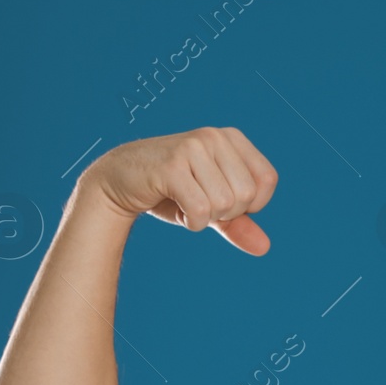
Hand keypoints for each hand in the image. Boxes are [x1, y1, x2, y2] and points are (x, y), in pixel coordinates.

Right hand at [78, 127, 277, 255]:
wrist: (118, 180)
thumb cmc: (170, 191)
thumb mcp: (212, 207)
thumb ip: (239, 224)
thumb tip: (264, 247)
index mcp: (231, 138)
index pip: (267, 179)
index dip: (252, 203)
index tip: (224, 199)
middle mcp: (214, 137)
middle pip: (246, 195)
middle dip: (226, 212)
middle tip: (200, 202)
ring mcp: (193, 148)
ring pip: (225, 204)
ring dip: (206, 217)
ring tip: (186, 202)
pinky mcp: (172, 166)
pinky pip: (201, 210)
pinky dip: (193, 222)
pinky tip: (178, 208)